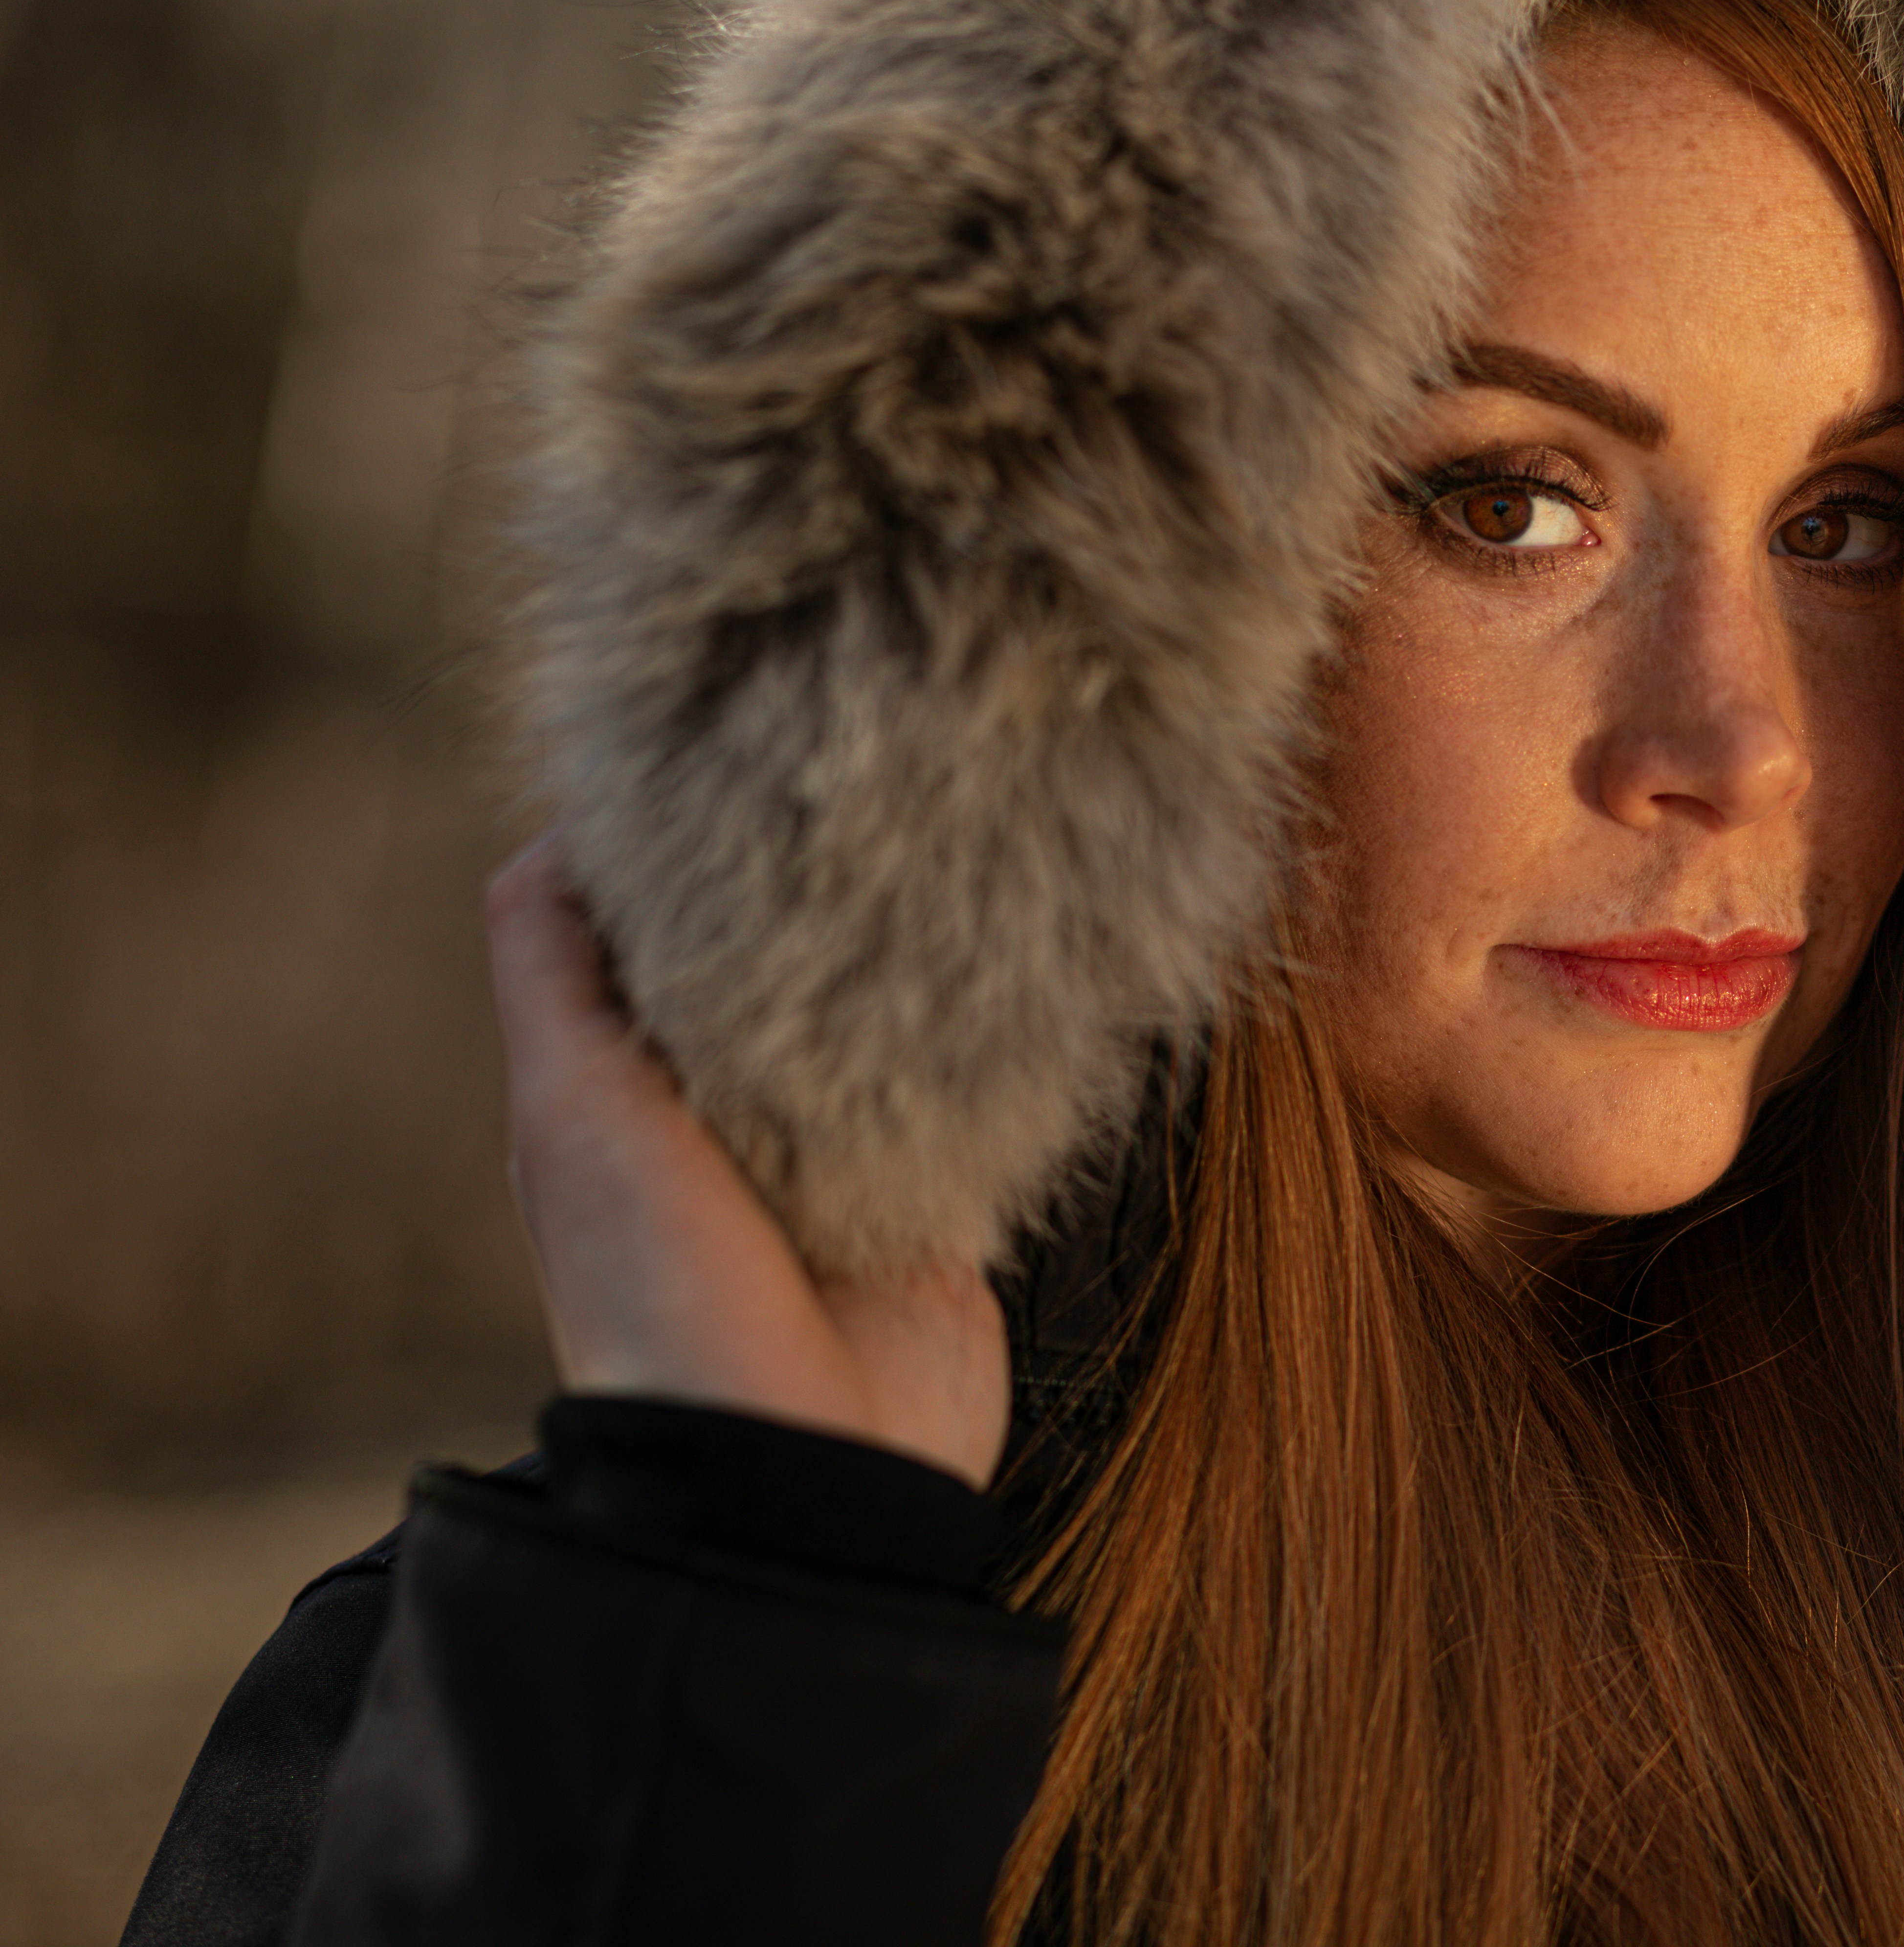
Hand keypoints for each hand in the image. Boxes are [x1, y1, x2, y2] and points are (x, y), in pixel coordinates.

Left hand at [484, 832, 1009, 1487]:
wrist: (802, 1469)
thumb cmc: (664, 1296)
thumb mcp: (571, 1113)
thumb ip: (554, 975)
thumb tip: (568, 830)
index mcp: (621, 1099)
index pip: (641, 940)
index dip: (674, 854)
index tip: (737, 773)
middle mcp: (720, 1123)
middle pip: (762, 973)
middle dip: (807, 900)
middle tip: (869, 808)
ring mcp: (831, 1164)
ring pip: (870, 1022)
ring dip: (904, 965)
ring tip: (948, 875)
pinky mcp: (930, 1202)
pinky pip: (965, 1097)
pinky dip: (983, 1044)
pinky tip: (1009, 978)